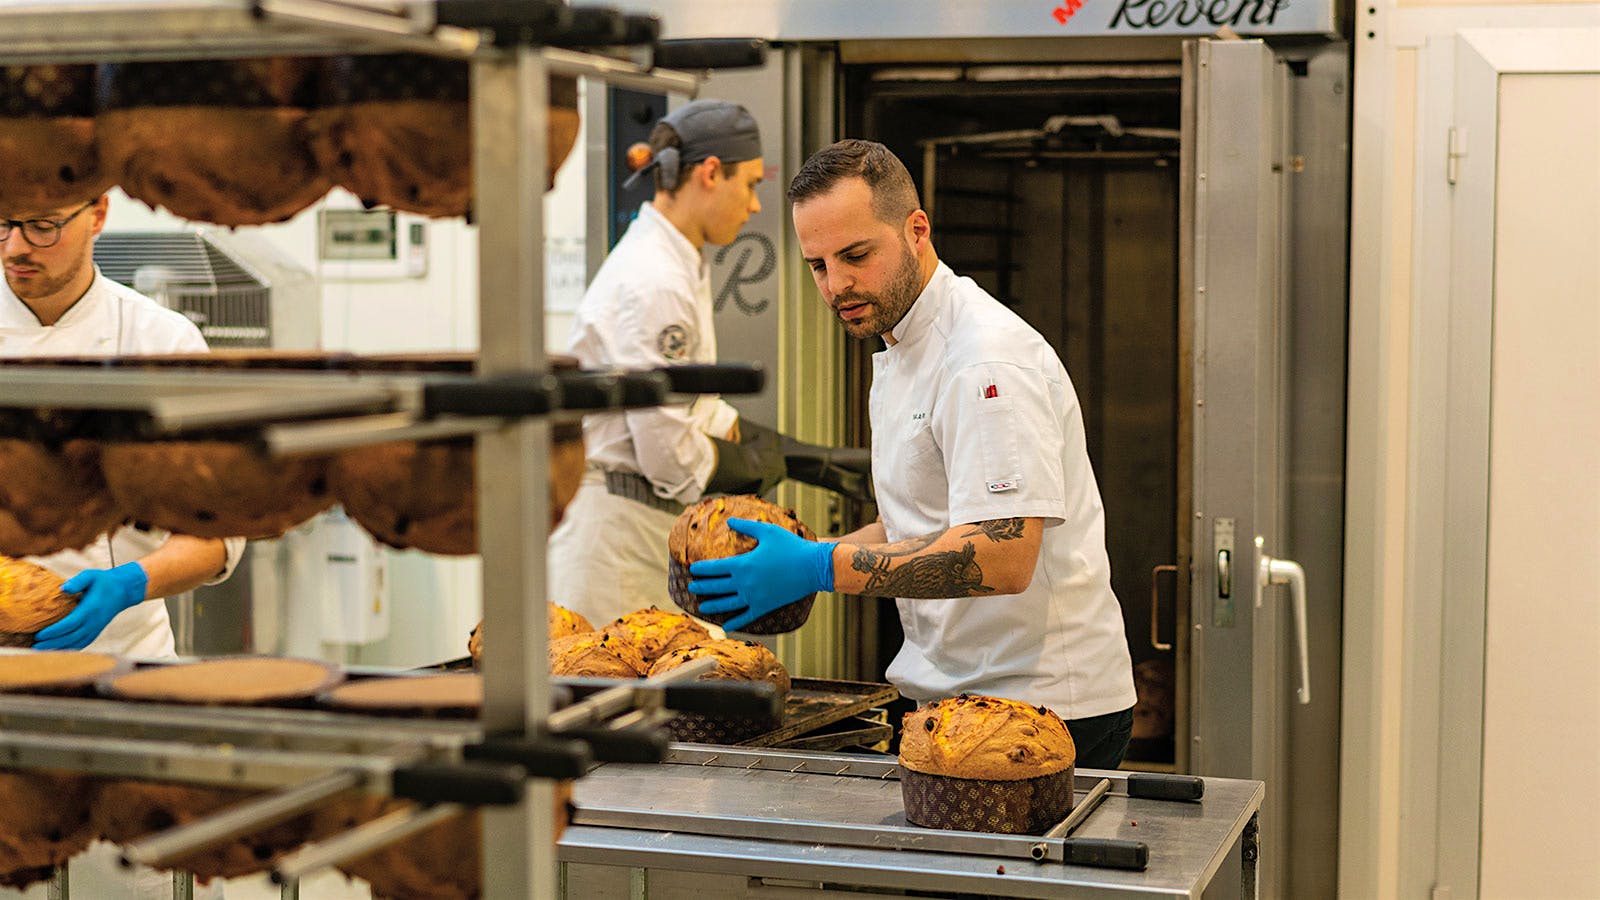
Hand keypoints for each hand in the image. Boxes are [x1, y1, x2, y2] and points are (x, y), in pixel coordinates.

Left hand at [34, 562, 148, 650]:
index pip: (70, 624)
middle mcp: (93, 622)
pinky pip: (82, 644)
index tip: (39, 635)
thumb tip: (63, 588)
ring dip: (59, 648)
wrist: (123, 591)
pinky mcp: (96, 631)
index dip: (54, 631)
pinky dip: (70, 649)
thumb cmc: (104, 582)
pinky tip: (58, 651)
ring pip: (76, 643)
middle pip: (71, 637)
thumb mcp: (91, 575)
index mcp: (90, 609)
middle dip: (52, 643)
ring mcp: (96, 628)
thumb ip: (78, 581)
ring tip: (42, 651)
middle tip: (35, 647)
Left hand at [687, 518, 835, 631]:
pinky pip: (746, 617)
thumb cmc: (791, 546)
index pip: (715, 568)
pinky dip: (735, 623)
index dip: (702, 569)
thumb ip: (746, 527)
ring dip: (713, 605)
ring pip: (727, 604)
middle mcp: (745, 583)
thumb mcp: (767, 531)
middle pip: (717, 586)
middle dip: (702, 587)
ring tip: (701, 607)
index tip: (693, 570)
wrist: (812, 567)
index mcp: (743, 564)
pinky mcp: (765, 606)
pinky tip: (725, 627)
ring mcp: (754, 596)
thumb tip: (730, 521)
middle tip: (691, 588)